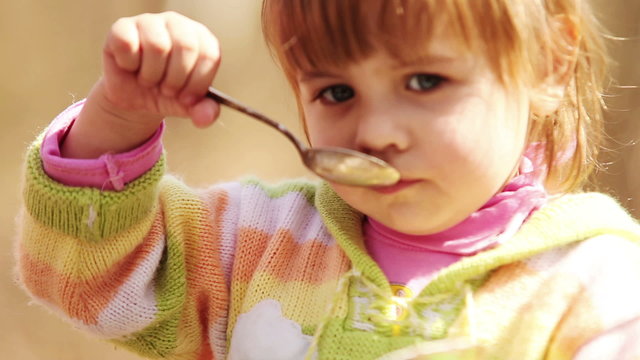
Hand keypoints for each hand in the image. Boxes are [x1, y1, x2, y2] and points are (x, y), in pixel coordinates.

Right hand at [62, 12, 220, 157]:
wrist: (134, 97)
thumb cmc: (166, 93)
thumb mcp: (188, 105)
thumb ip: (204, 111)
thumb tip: (206, 117)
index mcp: (201, 39)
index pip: (209, 54)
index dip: (198, 83)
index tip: (187, 99)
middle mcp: (178, 24)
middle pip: (186, 47)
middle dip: (175, 79)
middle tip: (166, 90)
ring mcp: (150, 22)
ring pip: (157, 46)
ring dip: (151, 75)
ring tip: (149, 79)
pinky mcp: (122, 27)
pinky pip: (128, 44)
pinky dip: (129, 64)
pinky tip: (131, 67)